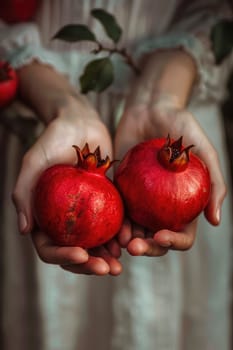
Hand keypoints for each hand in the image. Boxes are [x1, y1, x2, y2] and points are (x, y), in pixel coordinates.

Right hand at [12, 94, 121, 274]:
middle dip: (88, 265)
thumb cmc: (52, 139)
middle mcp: (64, 219)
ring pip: (94, 243)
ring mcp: (84, 213)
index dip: (62, 256)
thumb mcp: (33, 163)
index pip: (48, 247)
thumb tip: (25, 231)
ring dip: (106, 257)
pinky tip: (128, 240)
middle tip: (106, 269)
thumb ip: (24, 194)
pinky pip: (111, 224)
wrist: (80, 123)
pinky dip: (118, 235)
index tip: (81, 255)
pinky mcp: (104, 203)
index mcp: (44, 216)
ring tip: (119, 264)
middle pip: (73, 252)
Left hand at [114, 50, 225, 256]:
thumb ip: (215, 184)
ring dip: (126, 240)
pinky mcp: (122, 190)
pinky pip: (117, 210)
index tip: (160, 236)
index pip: (183, 234)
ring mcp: (141, 201)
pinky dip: (113, 221)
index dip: (174, 242)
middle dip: (147, 248)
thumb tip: (215, 222)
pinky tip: (107, 227)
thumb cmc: (182, 127)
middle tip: (134, 247)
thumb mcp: (204, 151)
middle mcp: (162, 208)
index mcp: (184, 205)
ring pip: (133, 230)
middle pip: (155, 239)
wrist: (151, 109)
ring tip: (119, 241)